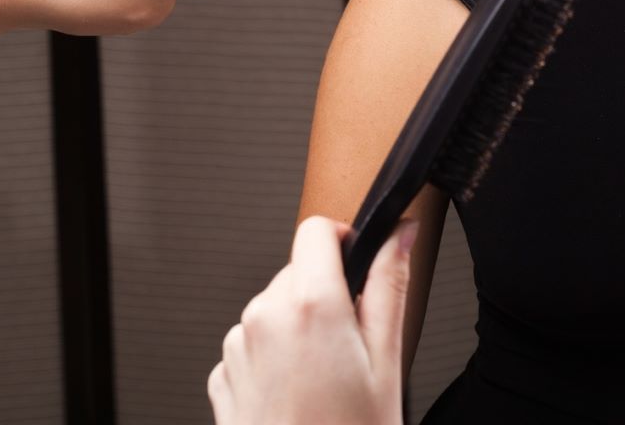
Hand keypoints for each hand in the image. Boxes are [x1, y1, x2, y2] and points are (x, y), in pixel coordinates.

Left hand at [209, 215, 408, 424]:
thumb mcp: (387, 360)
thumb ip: (391, 284)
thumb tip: (401, 232)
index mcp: (310, 305)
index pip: (317, 229)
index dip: (346, 239)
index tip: (361, 265)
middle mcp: (264, 319)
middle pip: (298, 271)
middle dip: (327, 293)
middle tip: (354, 344)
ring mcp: (238, 349)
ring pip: (275, 308)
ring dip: (300, 327)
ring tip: (326, 379)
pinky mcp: (223, 378)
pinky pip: (254, 344)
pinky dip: (276, 358)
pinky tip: (299, 394)